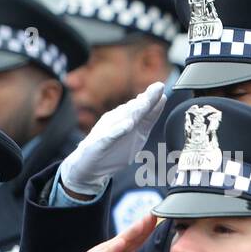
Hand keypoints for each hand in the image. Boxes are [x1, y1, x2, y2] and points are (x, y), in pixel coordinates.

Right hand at [41, 213, 156, 251]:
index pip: (135, 240)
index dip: (147, 230)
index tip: (160, 217)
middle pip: (129, 237)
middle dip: (142, 226)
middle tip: (154, 214)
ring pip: (118, 244)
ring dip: (131, 233)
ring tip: (142, 224)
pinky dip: (111, 251)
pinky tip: (119, 245)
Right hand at [58, 82, 167, 196]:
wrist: (88, 165)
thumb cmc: (113, 149)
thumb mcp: (136, 134)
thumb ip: (147, 119)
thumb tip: (157, 100)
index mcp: (130, 122)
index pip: (145, 110)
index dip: (154, 99)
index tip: (162, 86)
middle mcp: (119, 122)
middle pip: (136, 110)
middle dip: (147, 98)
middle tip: (158, 87)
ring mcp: (110, 131)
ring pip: (124, 119)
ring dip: (136, 110)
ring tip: (146, 101)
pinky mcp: (101, 143)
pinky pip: (112, 135)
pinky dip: (120, 130)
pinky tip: (128, 125)